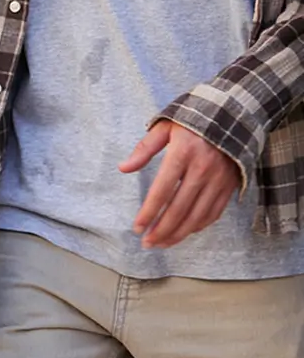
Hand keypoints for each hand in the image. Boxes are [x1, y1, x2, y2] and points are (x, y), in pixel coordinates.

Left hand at [119, 120, 240, 247]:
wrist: (233, 114)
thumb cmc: (193, 118)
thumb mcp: (165, 126)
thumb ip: (144, 148)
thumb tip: (123, 168)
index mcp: (183, 153)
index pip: (162, 191)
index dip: (148, 212)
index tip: (137, 227)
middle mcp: (202, 169)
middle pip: (179, 209)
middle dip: (161, 230)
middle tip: (147, 243)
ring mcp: (219, 180)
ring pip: (197, 216)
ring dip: (178, 234)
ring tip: (162, 243)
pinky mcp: (230, 186)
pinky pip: (213, 213)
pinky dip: (198, 227)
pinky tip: (184, 232)